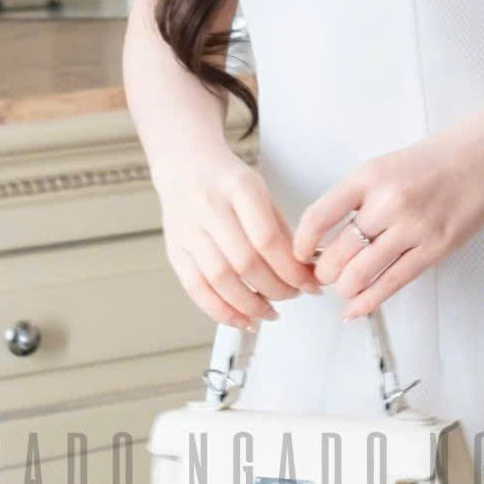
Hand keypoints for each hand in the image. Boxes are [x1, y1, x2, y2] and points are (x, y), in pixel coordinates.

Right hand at [155, 147, 323, 328]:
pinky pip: (195, 289)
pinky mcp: (174, 249)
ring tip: (270, 312)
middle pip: (245, 263)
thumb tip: (306, 270)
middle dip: (276, 289)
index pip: (267, 239)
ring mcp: (187, 230)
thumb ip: (282, 230)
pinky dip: (220, 311)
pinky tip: (241, 319)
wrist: (183, 164)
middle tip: (293, 296)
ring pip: (220, 280)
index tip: (309, 284)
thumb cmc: (226, 180)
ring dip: (250, 305)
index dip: (291, 269)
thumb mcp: (261, 192)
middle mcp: (209, 208)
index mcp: (238, 188)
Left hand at [292, 111, 483, 318]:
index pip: (318, 217)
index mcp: (368, 176)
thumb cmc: (436, 160)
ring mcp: (413, 226)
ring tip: (344, 288)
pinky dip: (368, 302)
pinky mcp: (436, 248)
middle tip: (323, 276)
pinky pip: (393, 283)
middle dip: (324, 273)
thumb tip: (327, 236)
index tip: (299, 254)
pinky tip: (356, 309)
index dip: (302, 244)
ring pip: (361, 273)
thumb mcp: (386, 166)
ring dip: (345, 288)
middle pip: (337, 253)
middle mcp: (387, 201)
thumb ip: (358, 197)